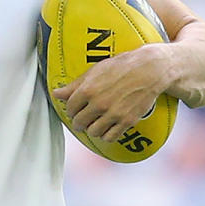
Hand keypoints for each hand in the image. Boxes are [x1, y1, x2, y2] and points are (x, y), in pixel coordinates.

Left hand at [52, 43, 173, 141]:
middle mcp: (99, 104)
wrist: (148, 70)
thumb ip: (74, 86)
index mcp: (88, 90)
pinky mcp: (127, 121)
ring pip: (93, 132)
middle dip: (79, 121)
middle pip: (79, 123)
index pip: (70, 108)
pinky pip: (110, 137)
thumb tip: (56, 94)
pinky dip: (106, 135)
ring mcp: (113, 114)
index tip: (74, 109)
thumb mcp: (93, 72)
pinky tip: (107, 127)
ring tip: (95, 123)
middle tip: (83, 118)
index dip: (71, 110)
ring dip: (92, 129)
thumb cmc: (120, 67)